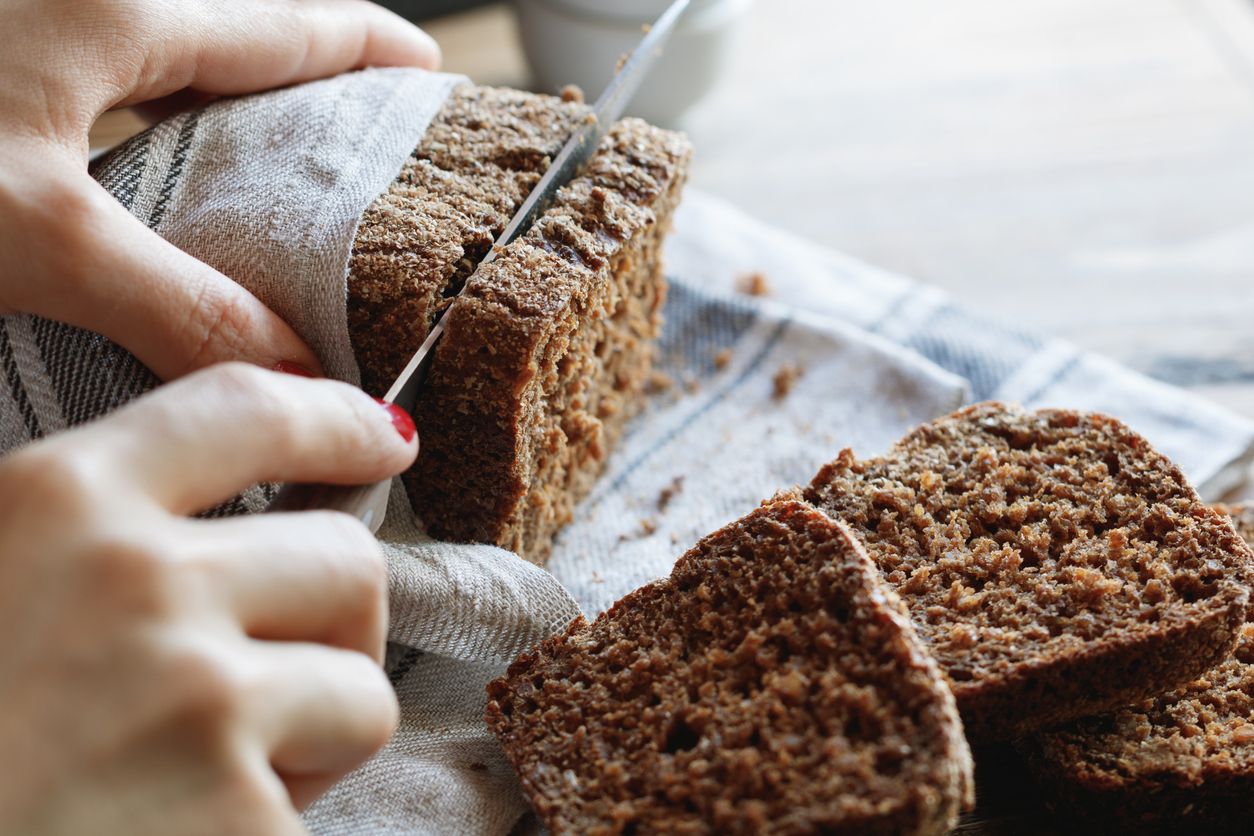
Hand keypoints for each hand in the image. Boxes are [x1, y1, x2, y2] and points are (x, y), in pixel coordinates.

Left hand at [0, 0, 439, 379]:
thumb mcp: (42, 236)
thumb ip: (182, 305)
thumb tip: (298, 376)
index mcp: (115, 11)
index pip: (283, 24)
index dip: (365, 47)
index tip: (428, 69)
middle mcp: (78, 3)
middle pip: (230, 40)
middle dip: (305, 86)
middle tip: (366, 143)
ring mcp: (32, 30)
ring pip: (164, 67)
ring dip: (228, 114)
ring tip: (278, 177)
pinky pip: (107, 92)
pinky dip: (156, 133)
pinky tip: (154, 189)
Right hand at [0, 363, 418, 834]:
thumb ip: (69, 531)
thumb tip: (193, 515)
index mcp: (54, 504)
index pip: (249, 411)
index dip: (336, 419)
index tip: (383, 438)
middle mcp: (138, 586)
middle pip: (344, 560)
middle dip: (336, 623)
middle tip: (273, 675)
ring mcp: (196, 704)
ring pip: (361, 689)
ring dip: (318, 731)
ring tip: (219, 771)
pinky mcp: (235, 820)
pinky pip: (316, 803)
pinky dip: (275, 821)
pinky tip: (181, 833)